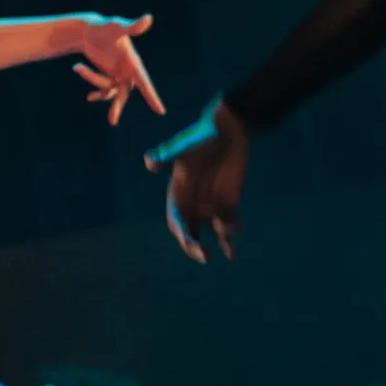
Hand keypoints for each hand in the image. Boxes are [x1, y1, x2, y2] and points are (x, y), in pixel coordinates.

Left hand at [70, 14, 166, 126]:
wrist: (89, 31)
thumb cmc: (104, 26)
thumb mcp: (117, 27)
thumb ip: (132, 26)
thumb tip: (148, 18)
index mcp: (133, 63)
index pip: (145, 83)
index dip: (152, 97)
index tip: (161, 111)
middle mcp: (127, 72)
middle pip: (125, 95)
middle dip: (117, 107)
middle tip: (112, 122)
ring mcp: (118, 77)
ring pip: (108, 91)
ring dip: (93, 79)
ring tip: (78, 67)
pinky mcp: (108, 78)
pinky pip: (102, 90)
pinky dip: (94, 88)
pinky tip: (88, 94)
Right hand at [143, 98, 249, 262]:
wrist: (229, 130)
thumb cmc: (203, 135)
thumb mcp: (185, 145)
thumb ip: (168, 155)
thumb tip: (148, 161)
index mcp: (178, 192)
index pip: (176, 218)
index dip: (180, 230)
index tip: (188, 239)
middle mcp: (192, 202)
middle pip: (190, 232)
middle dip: (195, 246)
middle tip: (204, 256)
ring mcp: (210, 204)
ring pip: (210, 232)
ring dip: (219, 242)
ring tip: (229, 248)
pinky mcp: (228, 203)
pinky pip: (228, 224)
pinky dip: (231, 232)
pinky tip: (237, 230)